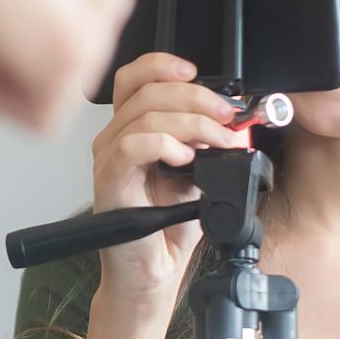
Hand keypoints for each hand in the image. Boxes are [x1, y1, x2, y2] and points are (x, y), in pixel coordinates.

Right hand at [89, 54, 249, 305]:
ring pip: (144, 116)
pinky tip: (184, 158)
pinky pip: (130, 147)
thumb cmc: (169, 228)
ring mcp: (109, 160)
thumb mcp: (198, 174)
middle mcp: (116, 139)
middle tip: (226, 116)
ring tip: (217, 142)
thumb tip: (231, 121)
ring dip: (190, 124)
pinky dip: (162, 144)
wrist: (154, 272)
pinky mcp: (108, 183)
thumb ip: (205, 143)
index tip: (196, 72)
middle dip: (195, 98)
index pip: (136, 79)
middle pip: (146, 93)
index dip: (162, 66)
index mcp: (133, 129)